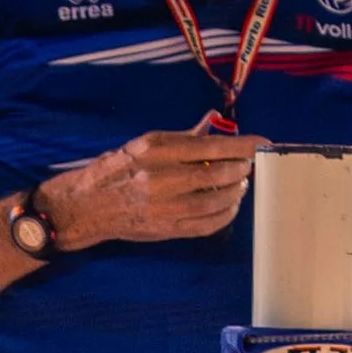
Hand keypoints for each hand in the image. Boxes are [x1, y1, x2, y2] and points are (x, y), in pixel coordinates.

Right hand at [0, 133, 256, 294]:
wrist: (88, 205)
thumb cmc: (118, 168)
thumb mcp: (146, 142)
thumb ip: (184, 136)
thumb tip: (214, 123)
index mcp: (157, 150)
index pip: (212, 147)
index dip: (243, 146)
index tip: (263, 143)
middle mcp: (162, 178)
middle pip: (219, 175)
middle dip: (241, 170)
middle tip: (249, 166)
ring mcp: (165, 207)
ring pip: (217, 201)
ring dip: (236, 192)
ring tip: (241, 184)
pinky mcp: (167, 229)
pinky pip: (207, 225)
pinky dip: (226, 215)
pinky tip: (230, 205)